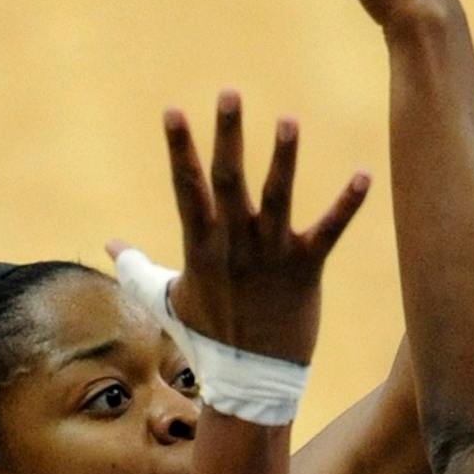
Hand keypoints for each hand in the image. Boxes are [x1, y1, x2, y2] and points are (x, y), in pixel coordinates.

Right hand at [140, 94, 368, 367]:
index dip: (180, 148)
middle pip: (228, 179)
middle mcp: (234, 243)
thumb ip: (139, 267)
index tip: (174, 110)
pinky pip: (328, 232)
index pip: (187, 186)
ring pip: (277, 198)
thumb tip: (109, 245)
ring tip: (288, 121)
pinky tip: (364, 175)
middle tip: (230, 92)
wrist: (250, 381)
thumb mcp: (168, 300)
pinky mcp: (305, 269)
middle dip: (228, 135)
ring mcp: (270, 255)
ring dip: (284, 158)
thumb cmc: (207, 338)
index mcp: (201, 244)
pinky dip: (347, 205)